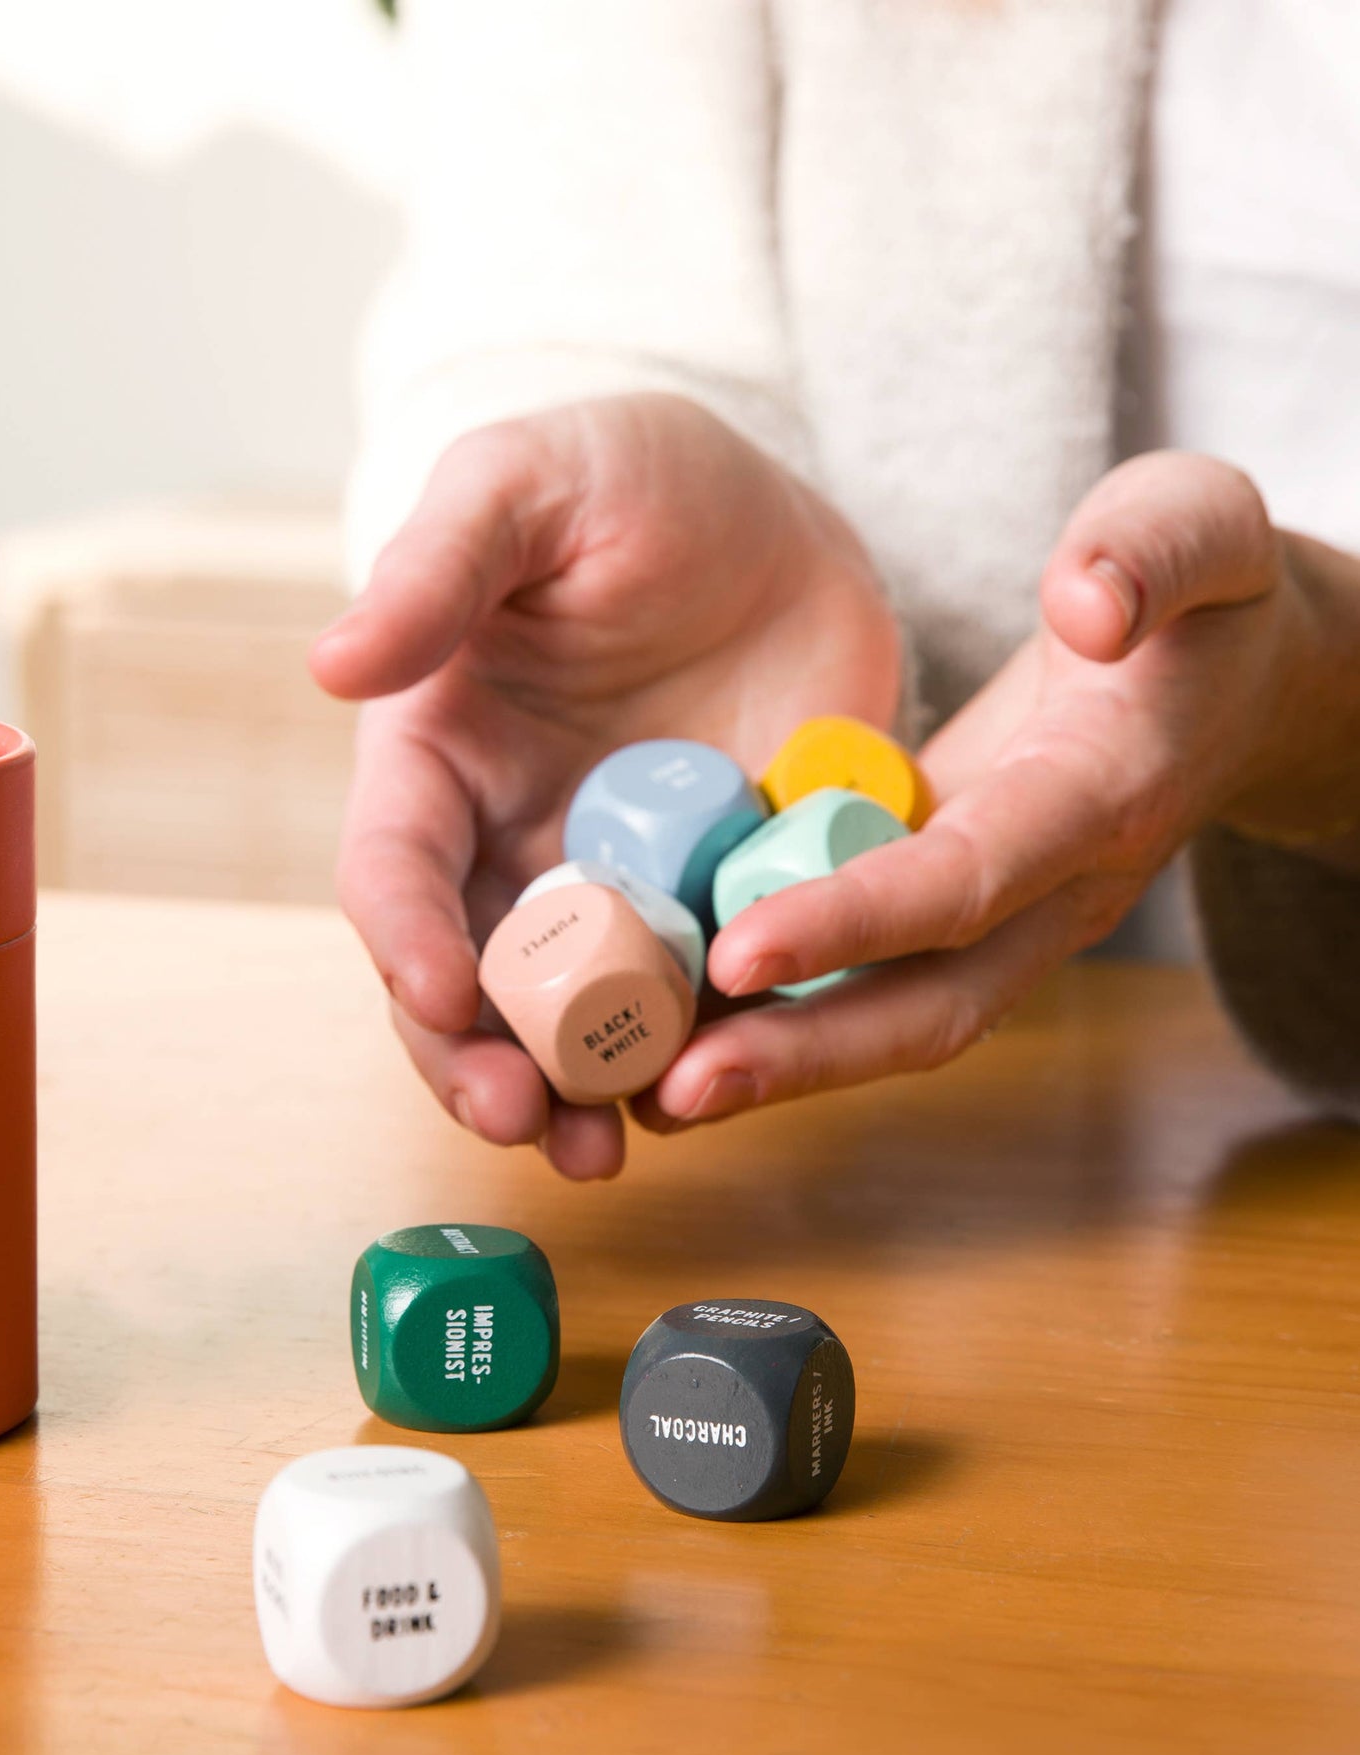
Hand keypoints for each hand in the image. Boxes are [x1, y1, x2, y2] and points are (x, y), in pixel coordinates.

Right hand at [311, 392, 902, 1178]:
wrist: (776, 516)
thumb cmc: (622, 479)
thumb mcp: (526, 485)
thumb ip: (437, 566)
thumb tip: (331, 666)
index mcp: (437, 763)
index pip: (392, 871)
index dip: (404, 938)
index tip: (439, 993)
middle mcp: (510, 849)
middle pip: (469, 987)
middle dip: (480, 1064)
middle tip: (525, 1119)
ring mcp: (616, 892)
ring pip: (575, 1022)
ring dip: (580, 1094)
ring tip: (606, 1150)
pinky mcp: (717, 908)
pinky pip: (701, 1000)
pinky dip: (703, 1054)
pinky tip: (724, 1087)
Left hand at [648, 450, 1359, 1132]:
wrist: (1235, 685)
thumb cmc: (1199, 595)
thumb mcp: (1197, 527)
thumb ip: (1150, 553)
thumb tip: (1086, 605)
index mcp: (1100, 797)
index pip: (968, 877)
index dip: (856, 921)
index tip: (737, 952)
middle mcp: (1056, 895)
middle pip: (928, 1007)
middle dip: (799, 1056)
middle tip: (668, 1090)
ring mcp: (1009, 928)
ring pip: (896, 1025)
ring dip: (777, 1071)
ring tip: (645, 1101)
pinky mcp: (960, 928)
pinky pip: (873, 996)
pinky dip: (782, 1031)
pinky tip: (678, 1043)